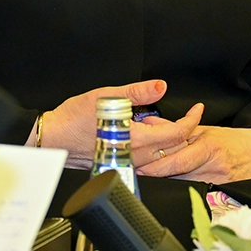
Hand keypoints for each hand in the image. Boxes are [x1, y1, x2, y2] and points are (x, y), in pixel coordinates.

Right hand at [33, 79, 197, 168]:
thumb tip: (160, 86)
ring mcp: (129, 163)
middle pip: (173, 148)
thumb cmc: (73, 118)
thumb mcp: (106, 96)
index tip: (197, 110)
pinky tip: (148, 136)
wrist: (53, 138)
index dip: (191, 120)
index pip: (176, 133)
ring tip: (164, 123)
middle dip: (184, 131)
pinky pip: (148, 161)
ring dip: (169, 141)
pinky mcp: (122, 164)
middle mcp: (136, 156)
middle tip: (185, 115)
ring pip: (162, 157)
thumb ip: (137, 92)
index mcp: (137, 138)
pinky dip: (156, 149)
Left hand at [136, 125, 250, 182]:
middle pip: (177, 175)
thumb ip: (177, 128)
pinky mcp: (221, 194)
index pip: (177, 160)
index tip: (138, 165)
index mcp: (209, 147)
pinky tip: (168, 189)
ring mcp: (217, 183)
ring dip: (164, 183)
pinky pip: (195, 193)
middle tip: (135, 173)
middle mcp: (213, 167)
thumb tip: (151, 121)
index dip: (156, 166)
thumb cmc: (233, 141)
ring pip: (184, 185)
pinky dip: (180, 190)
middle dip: (155, 175)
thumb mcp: (205, 130)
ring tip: (145, 180)